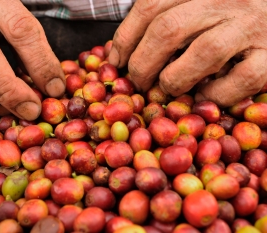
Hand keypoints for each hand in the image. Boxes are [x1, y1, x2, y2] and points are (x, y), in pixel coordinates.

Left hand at [109, 0, 266, 106]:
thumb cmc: (225, 11)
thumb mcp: (193, 2)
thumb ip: (163, 16)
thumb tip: (121, 51)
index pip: (150, 6)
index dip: (126, 38)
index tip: (116, 60)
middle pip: (168, 29)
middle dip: (143, 64)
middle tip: (137, 82)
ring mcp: (252, 25)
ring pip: (203, 52)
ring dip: (174, 79)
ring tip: (167, 88)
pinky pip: (242, 78)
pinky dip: (216, 94)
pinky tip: (204, 95)